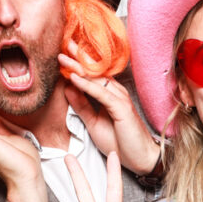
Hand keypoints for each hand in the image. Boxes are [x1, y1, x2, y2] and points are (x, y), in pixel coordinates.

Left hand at [59, 41, 160, 174]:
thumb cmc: (120, 141)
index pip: (91, 74)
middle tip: (63, 42)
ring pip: (96, 79)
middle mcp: (116, 92)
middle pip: (94, 71)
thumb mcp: (93, 122)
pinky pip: (101, 93)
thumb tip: (67, 87)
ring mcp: (120, 98)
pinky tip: (74, 78)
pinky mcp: (122, 108)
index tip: (62, 52)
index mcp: (110, 94)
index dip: (77, 63)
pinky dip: (87, 85)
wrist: (139, 159)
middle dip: (77, 57)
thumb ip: (81, 105)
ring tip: (63, 57)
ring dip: (78, 67)